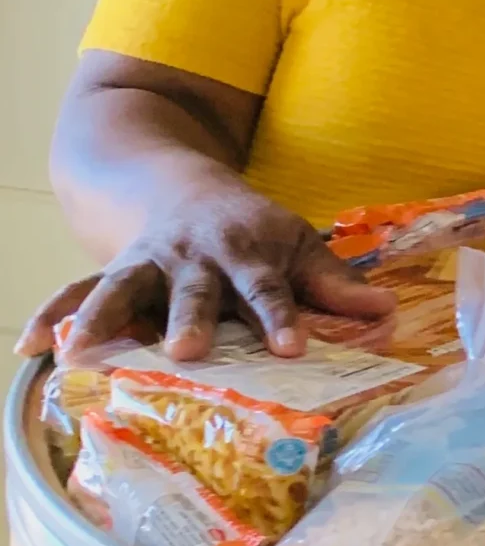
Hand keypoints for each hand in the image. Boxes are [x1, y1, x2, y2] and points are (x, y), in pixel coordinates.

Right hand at [15, 175, 393, 361]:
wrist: (186, 189)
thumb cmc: (252, 232)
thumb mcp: (298, 246)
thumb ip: (336, 284)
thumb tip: (386, 313)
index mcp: (248, 254)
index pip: (269, 290)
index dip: (283, 318)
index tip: (293, 348)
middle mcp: (194, 259)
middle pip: (193, 292)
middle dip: (190, 319)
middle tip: (188, 351)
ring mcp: (148, 264)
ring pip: (122, 289)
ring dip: (104, 319)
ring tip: (80, 356)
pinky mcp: (112, 273)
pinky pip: (75, 293)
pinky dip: (49, 317)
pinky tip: (30, 349)